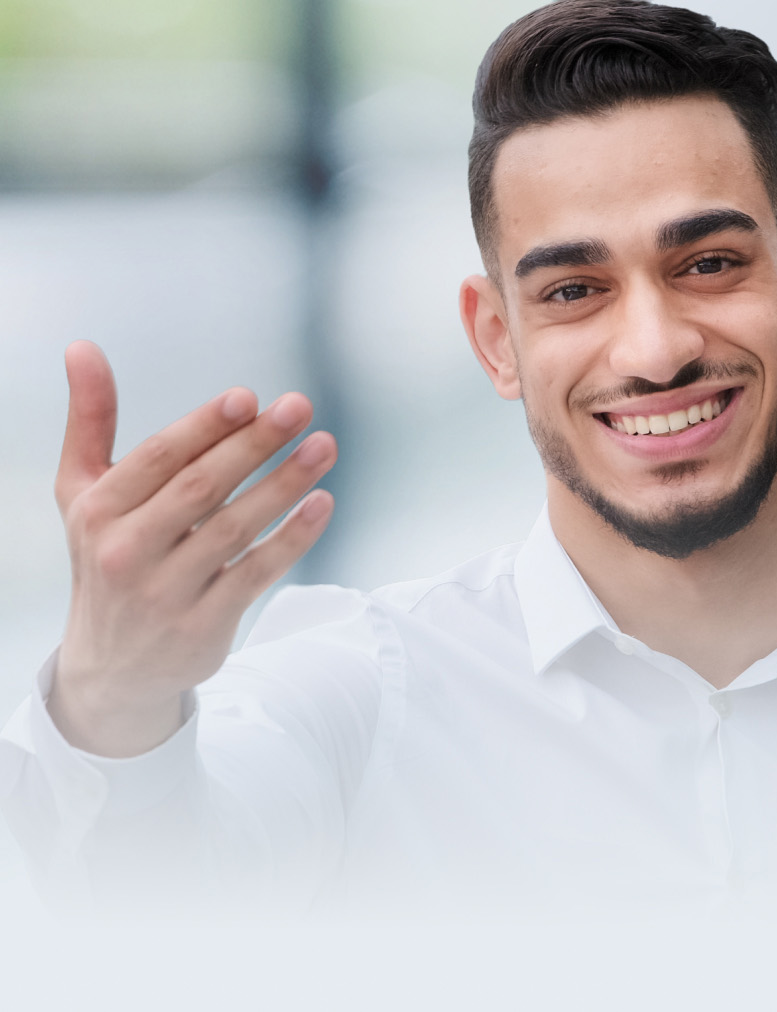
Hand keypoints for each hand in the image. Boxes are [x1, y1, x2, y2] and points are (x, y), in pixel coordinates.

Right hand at [48, 341, 337, 756]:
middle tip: (300, 408)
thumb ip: (90, 421)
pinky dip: (293, 538)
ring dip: (284, 484)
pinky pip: (257, 573)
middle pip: (201, 488)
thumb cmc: (108, 558)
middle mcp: (127, 550)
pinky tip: (323, 503)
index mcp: (98, 510)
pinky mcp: (204, 624)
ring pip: (235, 529)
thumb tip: (82, 347)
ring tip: (324, 447)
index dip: (204, 427)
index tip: (248, 397)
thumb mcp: (84, 493)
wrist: (112, 667)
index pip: (158, 459)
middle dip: (254, 444)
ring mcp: (166, 591)